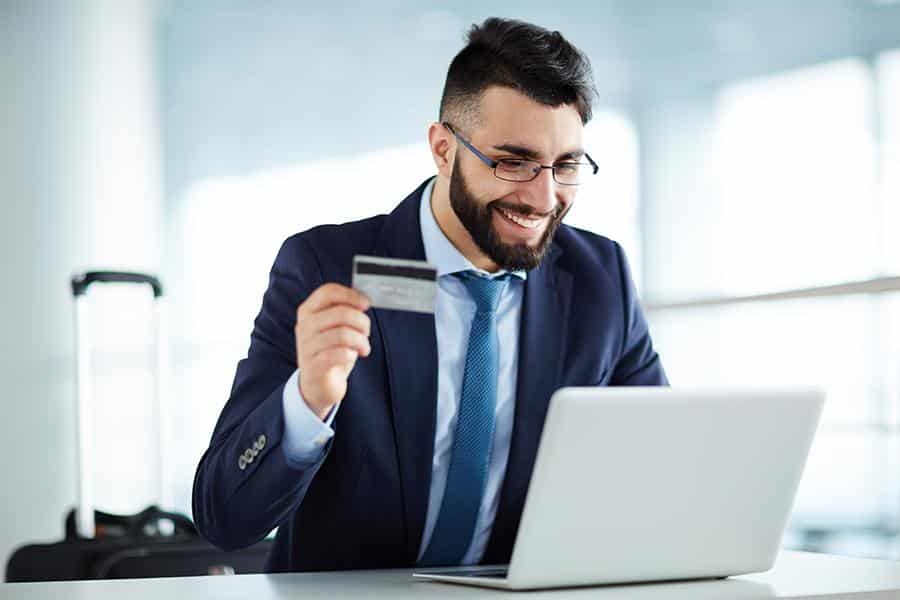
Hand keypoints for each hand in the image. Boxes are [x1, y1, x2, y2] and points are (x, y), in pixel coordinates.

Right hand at [294, 283, 370, 419]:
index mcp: (308, 311)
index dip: (351, 295)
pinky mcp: (313, 366)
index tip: (366, 304)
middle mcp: (304, 326)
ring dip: (361, 341)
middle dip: (362, 322)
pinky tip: (352, 357)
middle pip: (341, 313)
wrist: (318, 384)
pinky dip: (352, 355)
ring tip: (364, 348)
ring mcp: (306, 346)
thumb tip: (363, 300)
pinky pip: (339, 354)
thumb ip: (344, 311)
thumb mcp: (334, 327)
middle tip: (366, 332)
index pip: (328, 292)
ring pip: (343, 334)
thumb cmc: (330, 351)